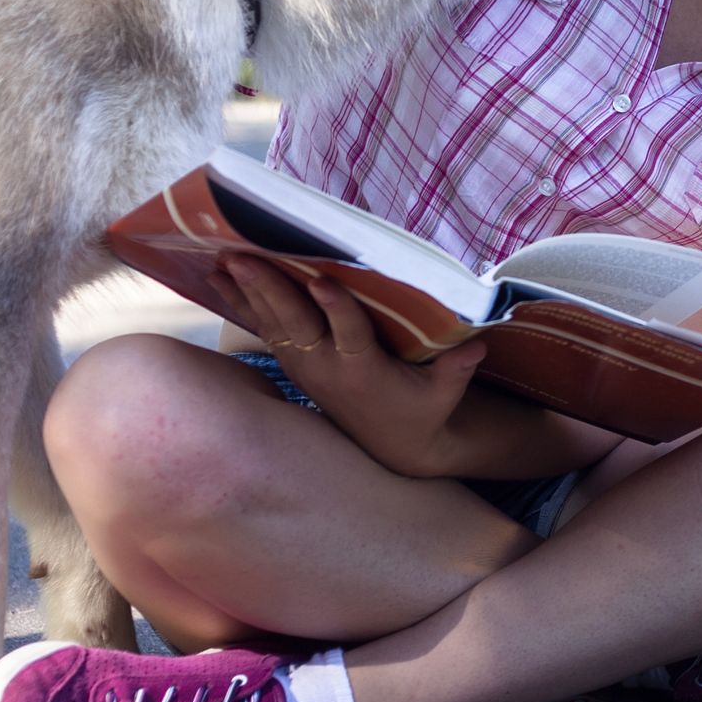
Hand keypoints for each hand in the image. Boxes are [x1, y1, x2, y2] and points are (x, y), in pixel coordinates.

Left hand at [213, 253, 486, 478]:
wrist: (393, 444)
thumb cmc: (424, 409)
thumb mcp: (445, 394)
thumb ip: (457, 369)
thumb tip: (479, 344)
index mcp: (364, 371)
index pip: (349, 334)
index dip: (336, 308)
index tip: (321, 280)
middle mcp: (327, 368)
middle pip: (295, 324)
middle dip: (269, 289)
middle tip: (243, 257)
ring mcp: (306, 366)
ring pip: (273, 324)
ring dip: (248, 292)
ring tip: (223, 259)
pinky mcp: (296, 363)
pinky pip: (265, 328)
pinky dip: (244, 303)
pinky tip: (222, 278)